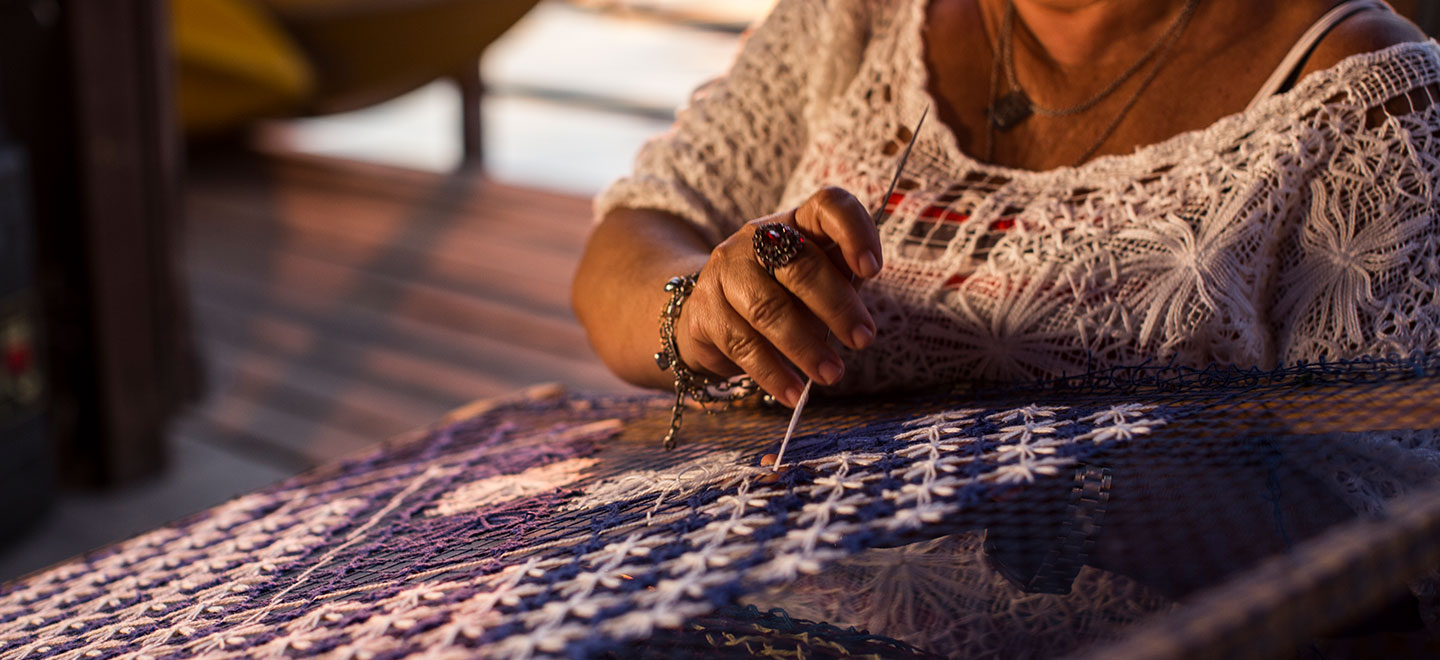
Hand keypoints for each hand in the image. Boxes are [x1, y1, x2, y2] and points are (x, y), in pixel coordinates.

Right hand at [674, 187, 882, 406]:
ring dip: (806, 347)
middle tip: (863, 340)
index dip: (854, 231)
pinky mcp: (705, 310)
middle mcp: (756, 239)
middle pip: (800, 265)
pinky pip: (743, 345)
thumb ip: (841, 288)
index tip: (872, 270)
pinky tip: (794, 393)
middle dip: (837, 305)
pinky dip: (773, 373)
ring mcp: (725, 272)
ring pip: (769, 309)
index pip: (827, 206)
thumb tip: (860, 323)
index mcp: (795, 224)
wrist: (710, 318)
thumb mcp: (815, 287)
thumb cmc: (780, 298)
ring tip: (832, 374)